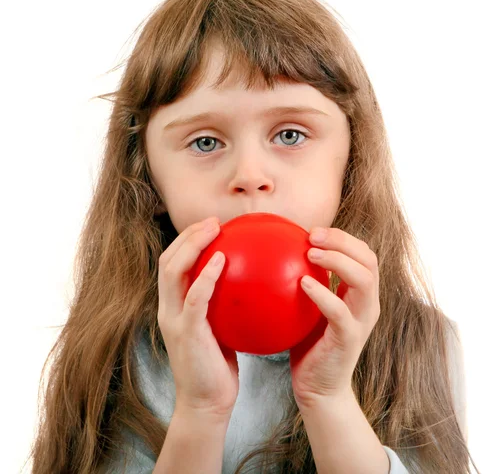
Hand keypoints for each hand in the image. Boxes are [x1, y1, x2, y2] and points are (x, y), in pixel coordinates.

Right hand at [157, 216, 238, 419]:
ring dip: (192, 245)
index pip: (172, 264)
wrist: (206, 404)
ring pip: (173, 271)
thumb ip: (221, 306)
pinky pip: (195, 297)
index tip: (210, 226)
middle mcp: (168, 309)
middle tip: (214, 221)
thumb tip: (247, 284)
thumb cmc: (216, 367)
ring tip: (214, 229)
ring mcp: (174, 320)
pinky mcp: (186, 333)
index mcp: (174, 307)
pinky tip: (222, 259)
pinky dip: (206, 275)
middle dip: (188, 235)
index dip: (186, 241)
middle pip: (168, 260)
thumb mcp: (218, 329)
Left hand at [289, 226, 380, 409]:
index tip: (313, 231)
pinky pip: (339, 311)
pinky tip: (302, 283)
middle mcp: (367, 304)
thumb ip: (306, 280)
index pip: (363, 254)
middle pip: (369, 259)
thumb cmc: (310, 344)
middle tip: (312, 235)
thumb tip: (278, 251)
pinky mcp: (349, 339)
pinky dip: (323, 293)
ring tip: (310, 252)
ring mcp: (361, 321)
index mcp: (360, 294)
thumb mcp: (309, 306)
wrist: (318, 388)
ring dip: (337, 261)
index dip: (343, 237)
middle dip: (342, 241)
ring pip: (363, 280)